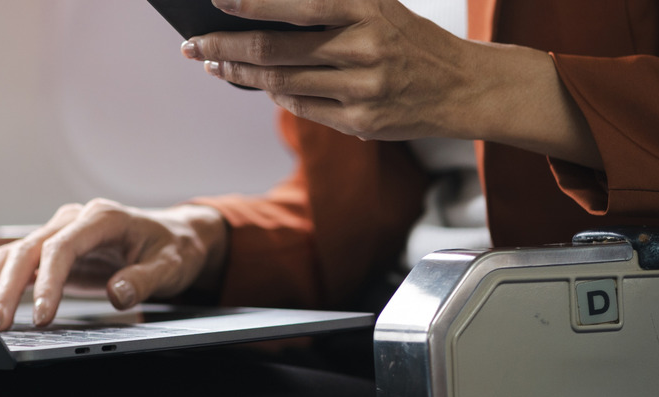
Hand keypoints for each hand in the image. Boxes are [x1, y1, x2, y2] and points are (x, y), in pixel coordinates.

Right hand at [0, 199, 227, 330]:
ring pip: (17, 252)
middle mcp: (78, 220)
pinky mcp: (59, 249)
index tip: (42, 314)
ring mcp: (64, 232)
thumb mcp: (171, 265)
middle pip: (30, 248)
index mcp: (104, 218)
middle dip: (9, 286)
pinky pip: (23, 261)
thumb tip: (117, 294)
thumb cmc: (175, 247)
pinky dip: (3, 282)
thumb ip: (144, 279)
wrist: (178, 236)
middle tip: (1, 323)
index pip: (63, 246)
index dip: (48, 281)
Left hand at [181, 0, 472, 140]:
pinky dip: (276, 95)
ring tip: (216, 66)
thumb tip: (265, 15)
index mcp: (370, 8)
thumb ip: (331, 7)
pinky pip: (303, 108)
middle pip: (277, 51)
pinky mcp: (363, 123)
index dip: (252, 3)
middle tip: (194, 46)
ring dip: (241, 76)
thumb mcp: (380, 7)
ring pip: (283, 84)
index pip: (299, 3)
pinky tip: (259, 86)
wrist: (464, 88)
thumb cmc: (414, 41)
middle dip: (226, 48)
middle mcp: (366, 48)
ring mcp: (365, 90)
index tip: (217, 1)